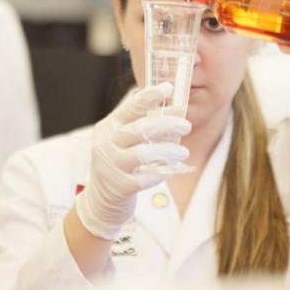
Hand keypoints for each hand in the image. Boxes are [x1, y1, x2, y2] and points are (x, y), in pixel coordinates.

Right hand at [76, 83, 190, 239]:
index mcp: (108, 126)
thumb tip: (176, 110)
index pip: (130, 107)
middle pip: (141, 129)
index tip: (168, 88)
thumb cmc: (120, 163)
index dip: (149, 96)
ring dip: (169, 150)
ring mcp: (110, 166)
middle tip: (187, 125)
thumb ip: (143, 124)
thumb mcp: (124, 140)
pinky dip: (162, 172)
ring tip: (184, 152)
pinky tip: (171, 170)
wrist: (102, 201)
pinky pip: (147, 177)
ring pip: (144, 153)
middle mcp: (105, 143)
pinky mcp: (119, 187)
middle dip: (168, 124)